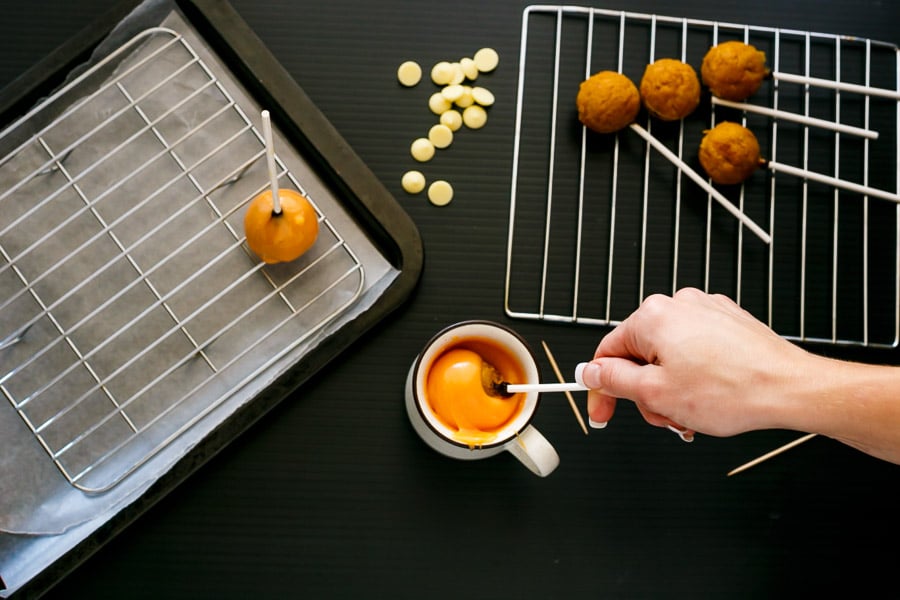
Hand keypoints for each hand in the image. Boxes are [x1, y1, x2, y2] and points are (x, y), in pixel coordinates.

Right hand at [579, 287, 812, 438]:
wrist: (791, 389)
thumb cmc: (733, 391)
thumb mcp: (655, 393)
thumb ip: (614, 380)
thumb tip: (591, 372)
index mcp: (653, 317)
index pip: (607, 352)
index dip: (601, 388)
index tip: (604, 411)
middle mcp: (678, 305)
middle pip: (639, 355)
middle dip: (646, 391)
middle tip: (664, 415)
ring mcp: (706, 311)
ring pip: (668, 356)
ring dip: (672, 388)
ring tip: (692, 411)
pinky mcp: (728, 322)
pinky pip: (695, 350)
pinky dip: (694, 375)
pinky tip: (709, 397)